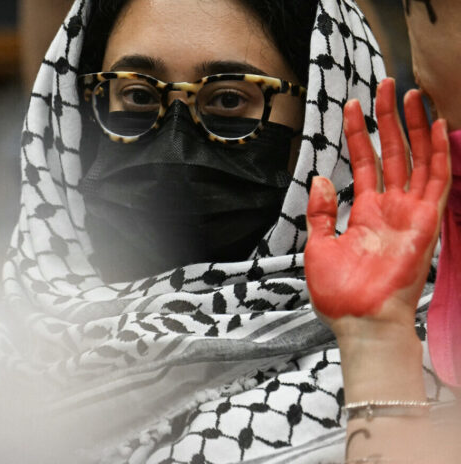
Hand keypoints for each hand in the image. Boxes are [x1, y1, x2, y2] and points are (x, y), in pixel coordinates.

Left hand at [305, 78, 450, 332]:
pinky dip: (437, 151)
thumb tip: (320, 177)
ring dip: (414, 126)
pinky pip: (437, 179)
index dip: (359, 133)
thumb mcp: (318, 245)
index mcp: (365, 212)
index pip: (364, 162)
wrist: (359, 320)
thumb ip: (321, 210)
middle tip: (384, 85)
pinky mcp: (427, 220)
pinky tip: (436, 124)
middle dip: (387, 119)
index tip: (352, 105)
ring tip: (408, 93)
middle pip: (392, 152)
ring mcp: (410, 212)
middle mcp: (390, 207)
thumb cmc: (339, 292)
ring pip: (416, 158)